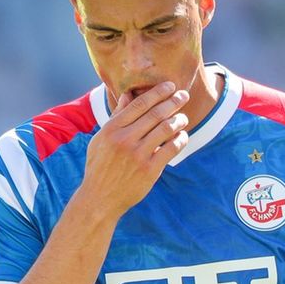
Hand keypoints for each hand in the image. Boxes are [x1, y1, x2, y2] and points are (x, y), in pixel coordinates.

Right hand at [78, 82, 189, 216]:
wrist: (100, 197)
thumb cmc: (100, 166)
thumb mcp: (101, 139)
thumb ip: (116, 117)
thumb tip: (128, 95)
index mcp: (112, 129)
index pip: (139, 104)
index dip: (157, 93)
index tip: (169, 86)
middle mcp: (125, 139)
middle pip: (155, 114)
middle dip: (173, 102)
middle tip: (184, 95)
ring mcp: (138, 155)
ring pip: (165, 129)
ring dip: (179, 120)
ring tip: (184, 117)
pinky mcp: (149, 170)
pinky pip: (171, 149)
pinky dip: (180, 140)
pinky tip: (183, 136)